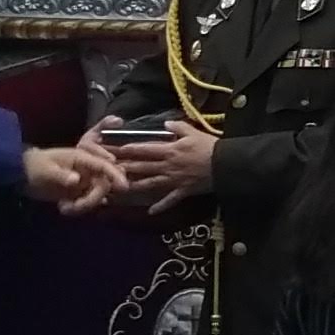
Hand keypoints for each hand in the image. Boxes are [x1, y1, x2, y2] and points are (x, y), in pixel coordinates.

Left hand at [21, 142, 125, 212]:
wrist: (22, 175)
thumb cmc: (34, 167)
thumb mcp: (46, 170)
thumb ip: (61, 175)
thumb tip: (77, 180)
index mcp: (82, 158)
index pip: (104, 166)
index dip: (115, 175)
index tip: (123, 187)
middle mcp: (87, 169)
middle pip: (103, 184)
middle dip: (93, 198)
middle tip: (76, 207)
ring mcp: (83, 181)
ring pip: (96, 196)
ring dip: (84, 206)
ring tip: (64, 208)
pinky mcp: (78, 193)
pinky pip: (87, 203)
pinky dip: (78, 209)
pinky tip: (63, 209)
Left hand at [101, 122, 218, 207]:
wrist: (225, 164)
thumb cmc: (210, 147)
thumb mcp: (194, 132)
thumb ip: (178, 127)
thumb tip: (165, 122)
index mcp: (170, 150)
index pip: (145, 149)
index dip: (129, 149)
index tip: (115, 149)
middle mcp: (168, 166)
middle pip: (143, 166)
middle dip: (126, 167)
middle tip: (109, 169)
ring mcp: (174, 180)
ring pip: (151, 184)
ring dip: (136, 186)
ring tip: (122, 188)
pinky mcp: (182, 191)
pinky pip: (170, 200)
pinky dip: (160, 206)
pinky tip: (150, 212)